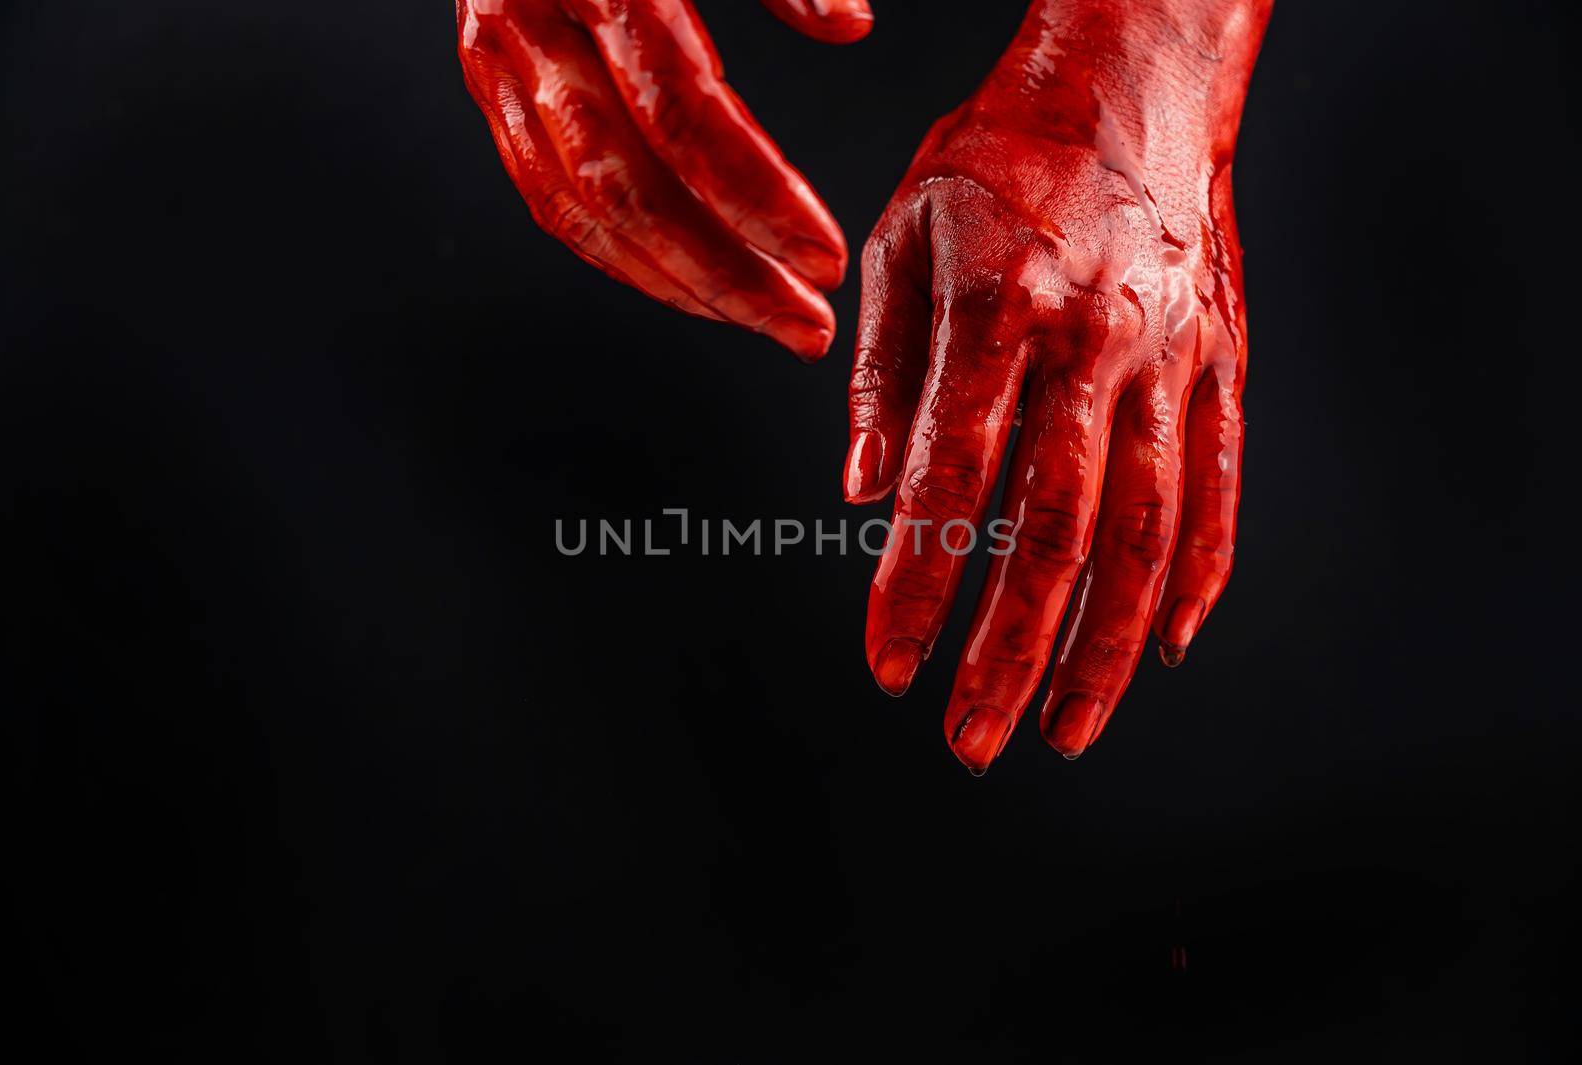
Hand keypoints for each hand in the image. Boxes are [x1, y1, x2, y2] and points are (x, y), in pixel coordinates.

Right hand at [456, 0, 872, 360]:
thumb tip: (848, 27)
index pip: (684, 112)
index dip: (758, 199)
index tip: (823, 260)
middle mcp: (531, 22)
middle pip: (627, 187)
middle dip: (725, 274)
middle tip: (805, 328)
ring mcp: (496, 60)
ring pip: (579, 211)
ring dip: (676, 284)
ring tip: (759, 322)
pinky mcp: (489, 84)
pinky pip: (547, 197)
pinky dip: (619, 254)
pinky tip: (683, 283)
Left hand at [844, 0, 1271, 769]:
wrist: (1133, 84)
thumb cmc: (999, 161)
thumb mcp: (904, 240)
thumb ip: (884, 376)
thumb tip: (868, 497)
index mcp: (1002, 308)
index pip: (953, 481)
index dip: (917, 587)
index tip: (889, 668)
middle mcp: (1096, 342)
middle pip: (1060, 531)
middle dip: (1012, 651)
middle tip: (973, 742)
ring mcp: (1173, 359)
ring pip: (1149, 530)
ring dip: (1108, 645)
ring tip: (1068, 728)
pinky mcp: (1223, 365)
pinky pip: (1221, 488)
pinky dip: (1197, 577)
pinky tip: (1168, 646)